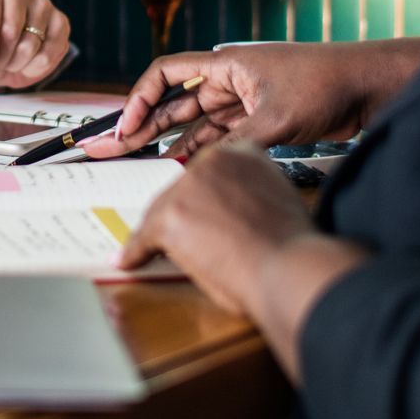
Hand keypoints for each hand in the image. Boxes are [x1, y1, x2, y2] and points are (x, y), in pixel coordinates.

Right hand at [80, 40, 419, 159]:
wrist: (369, 86)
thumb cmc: (325, 85)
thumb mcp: (277, 118)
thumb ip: (236, 144)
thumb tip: (201, 171)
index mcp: (226, 65)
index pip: (166, 74)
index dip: (139, 100)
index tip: (125, 128)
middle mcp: (229, 80)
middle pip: (174, 101)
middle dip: (142, 124)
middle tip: (112, 148)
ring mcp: (244, 100)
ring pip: (195, 121)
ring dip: (169, 140)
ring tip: (138, 161)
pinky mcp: (261, 119)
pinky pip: (219, 135)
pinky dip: (200, 149)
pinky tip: (182, 165)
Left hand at [115, 141, 313, 312]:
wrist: (289, 266)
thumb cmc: (290, 245)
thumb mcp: (276, 199)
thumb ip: (250, 193)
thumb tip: (228, 212)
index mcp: (241, 152)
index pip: (206, 173)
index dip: (200, 199)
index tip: (199, 214)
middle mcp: (211, 160)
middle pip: (179, 189)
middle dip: (180, 217)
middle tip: (186, 240)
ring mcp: (188, 187)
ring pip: (160, 212)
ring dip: (160, 235)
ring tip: (161, 253)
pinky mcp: (172, 216)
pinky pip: (145, 237)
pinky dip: (136, 252)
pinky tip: (129, 260)